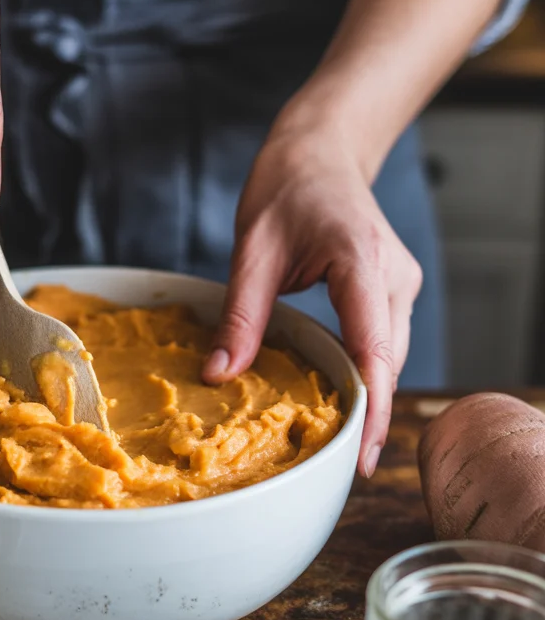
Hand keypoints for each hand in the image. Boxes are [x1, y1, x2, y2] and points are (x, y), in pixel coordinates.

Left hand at [202, 128, 422, 476]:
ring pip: (390, 357)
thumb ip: (240, 314)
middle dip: (371, 416)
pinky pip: (384, 342)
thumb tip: (218, 376)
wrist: (321, 150)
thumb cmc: (286, 187)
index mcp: (361, 259)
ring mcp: (401, 282)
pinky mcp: (394, 289)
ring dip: (370, 398)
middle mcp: (394, 275)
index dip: (371, 406)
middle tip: (344, 469)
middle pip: (388, 362)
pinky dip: (366, 374)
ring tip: (344, 447)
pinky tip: (345, 402)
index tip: (362, 454)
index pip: (373, 347)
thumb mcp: (251, 248)